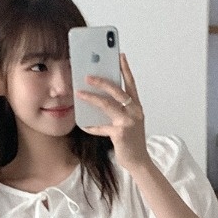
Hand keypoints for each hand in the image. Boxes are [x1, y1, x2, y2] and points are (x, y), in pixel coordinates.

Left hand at [76, 53, 149, 170]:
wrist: (138, 161)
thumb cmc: (131, 141)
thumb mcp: (128, 122)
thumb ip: (118, 111)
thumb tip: (100, 100)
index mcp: (136, 107)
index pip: (131, 83)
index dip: (125, 69)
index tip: (119, 55)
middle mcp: (134, 111)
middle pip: (117, 90)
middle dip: (101, 81)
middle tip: (88, 75)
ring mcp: (128, 122)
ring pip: (107, 105)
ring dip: (92, 98)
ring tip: (79, 93)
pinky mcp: (120, 133)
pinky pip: (101, 127)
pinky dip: (91, 127)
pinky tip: (83, 125)